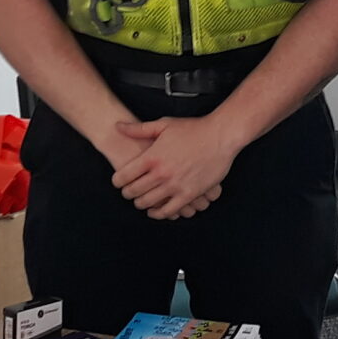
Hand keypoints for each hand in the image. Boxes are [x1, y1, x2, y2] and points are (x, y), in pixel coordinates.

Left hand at [110, 115, 240, 219]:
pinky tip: (155, 211)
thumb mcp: (163, 124)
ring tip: (140, 201)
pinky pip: (168, 211)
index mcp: (152, 157)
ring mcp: (175, 185)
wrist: (220, 136)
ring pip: (148, 203)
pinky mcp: (189, 194)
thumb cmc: (193, 129)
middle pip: (133, 191)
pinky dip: (158, 213)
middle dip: (127, 194)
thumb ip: (139, 129)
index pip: (124, 176)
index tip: (117, 182)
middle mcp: (161, 173)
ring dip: (140, 204)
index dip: (117, 181)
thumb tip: (118, 127)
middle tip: (127, 192)